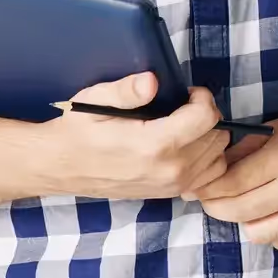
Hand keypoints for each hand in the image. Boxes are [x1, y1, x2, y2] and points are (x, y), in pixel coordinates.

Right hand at [36, 72, 229, 201]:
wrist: (59, 166)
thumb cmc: (78, 130)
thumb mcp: (95, 100)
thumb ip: (126, 90)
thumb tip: (152, 82)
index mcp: (154, 145)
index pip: (206, 117)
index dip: (202, 97)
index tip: (188, 92)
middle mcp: (168, 170)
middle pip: (217, 137)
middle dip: (206, 116)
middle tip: (184, 106)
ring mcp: (170, 187)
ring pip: (217, 158)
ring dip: (208, 137)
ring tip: (186, 124)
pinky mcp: (167, 195)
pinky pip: (206, 176)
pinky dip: (205, 159)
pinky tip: (186, 146)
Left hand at [192, 103, 277, 250]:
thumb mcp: (276, 129)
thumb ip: (242, 151)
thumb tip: (206, 172)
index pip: (232, 184)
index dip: (208, 190)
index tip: (196, 190)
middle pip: (239, 212)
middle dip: (217, 207)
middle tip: (211, 201)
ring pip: (257, 233)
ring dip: (245, 221)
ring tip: (247, 206)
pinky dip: (271, 231)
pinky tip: (273, 213)